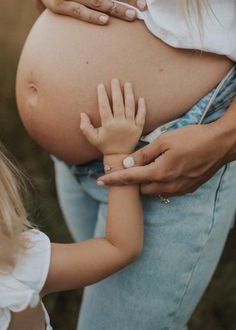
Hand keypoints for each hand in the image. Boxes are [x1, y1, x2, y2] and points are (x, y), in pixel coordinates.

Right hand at [80, 79, 145, 154]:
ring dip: (129, 94)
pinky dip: (142, 107)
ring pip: (130, 107)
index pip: (104, 107)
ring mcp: (130, 126)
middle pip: (118, 104)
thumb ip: (85, 126)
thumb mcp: (92, 137)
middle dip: (116, 90)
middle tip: (115, 80)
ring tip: (128, 84)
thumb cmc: (104, 145)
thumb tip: (82, 113)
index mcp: (108, 125)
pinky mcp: (138, 128)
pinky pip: (141, 116)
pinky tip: (141, 98)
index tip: (100, 85)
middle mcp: (120, 124)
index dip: (102, 96)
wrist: (119, 156)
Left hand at [97, 123, 228, 195]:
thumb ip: (145, 154)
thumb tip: (127, 162)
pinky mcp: (188, 188)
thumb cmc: (192, 138)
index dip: (113, 179)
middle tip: (124, 170)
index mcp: (160, 172)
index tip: (100, 181)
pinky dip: (159, 183)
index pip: (131, 178)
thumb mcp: (165, 140)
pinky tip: (160, 172)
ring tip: (142, 170)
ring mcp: (180, 189)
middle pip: (141, 189)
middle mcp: (168, 185)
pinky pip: (167, 190)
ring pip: (155, 191)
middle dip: (131, 182)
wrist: (220, 144)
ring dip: (145, 183)